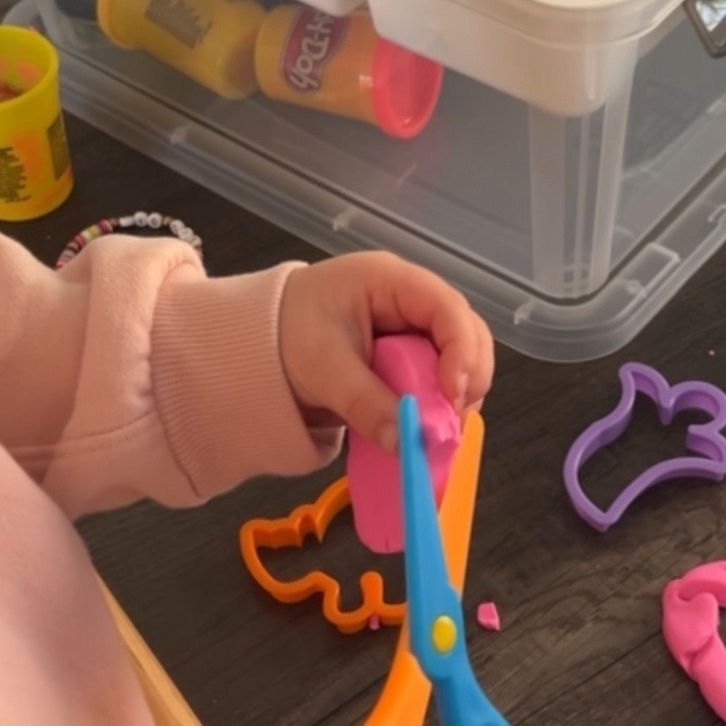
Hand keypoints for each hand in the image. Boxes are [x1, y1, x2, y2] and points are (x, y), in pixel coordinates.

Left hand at [279, 253, 492, 450]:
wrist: (257, 342)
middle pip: (466, 330)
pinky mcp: (410, 351)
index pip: (447, 307)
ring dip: (458, 392)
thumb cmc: (285, 335)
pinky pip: (441, 373)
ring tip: (442, 426)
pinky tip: (431, 422)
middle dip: (467, 376)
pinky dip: (441, 400)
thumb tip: (406, 444)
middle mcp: (411, 297)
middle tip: (453, 419)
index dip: (461, 351)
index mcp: (390, 280)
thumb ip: (366, 404)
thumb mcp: (323, 370)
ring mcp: (413, 323)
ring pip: (461, 354)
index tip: (452, 395)